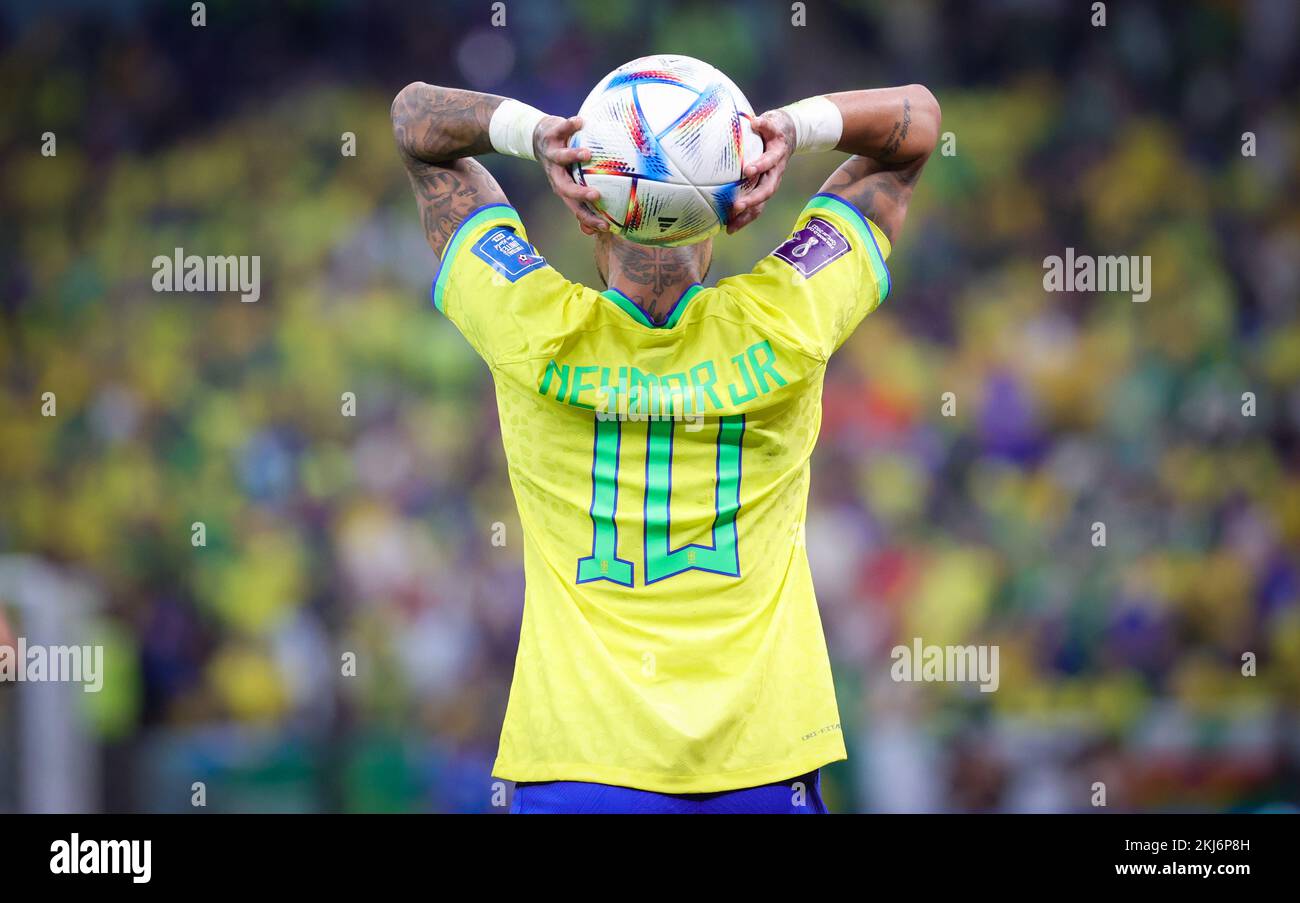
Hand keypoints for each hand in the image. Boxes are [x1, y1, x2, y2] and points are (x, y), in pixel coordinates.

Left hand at [533, 114, 608, 233]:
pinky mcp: (553, 134)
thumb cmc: (561, 162)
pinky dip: (570, 126)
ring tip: (588, 154)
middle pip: (564, 187)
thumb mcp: (568, 181)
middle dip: (579, 192)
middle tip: (596, 194)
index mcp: (562, 186)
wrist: (537, 137)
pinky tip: (581, 122)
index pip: (575, 207)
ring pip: (561, 157)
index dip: (588, 218)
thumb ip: (581, 200)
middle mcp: (556, 172)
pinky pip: (562, 129)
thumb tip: (595, 229)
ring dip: (573, 157)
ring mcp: (553, 153)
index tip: (605, 225)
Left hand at [727, 109, 795, 233]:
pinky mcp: (764, 189)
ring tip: (730, 227)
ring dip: (747, 216)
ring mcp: (771, 183)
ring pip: (761, 203)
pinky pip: (756, 207)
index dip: (760, 165)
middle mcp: (776, 172)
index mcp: (777, 154)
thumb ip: (764, 123)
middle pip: (767, 189)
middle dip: (752, 200)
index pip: (770, 160)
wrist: (788, 137)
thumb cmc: (775, 128)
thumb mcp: (772, 121)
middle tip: (736, 207)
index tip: (747, 170)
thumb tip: (754, 122)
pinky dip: (744, 218)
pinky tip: (730, 227)